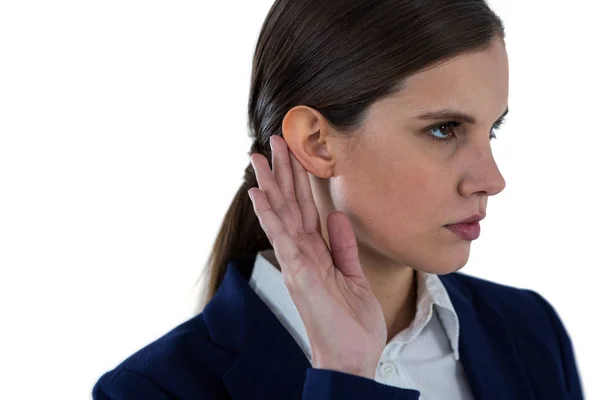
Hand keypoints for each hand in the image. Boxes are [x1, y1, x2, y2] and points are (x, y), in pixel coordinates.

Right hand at [247, 135, 386, 379]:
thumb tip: (336, 216)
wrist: (352, 356)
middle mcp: (302, 253)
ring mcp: (298, 261)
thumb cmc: (351, 322)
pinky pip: (283, 238)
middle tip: (273, 141)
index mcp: (316, 252)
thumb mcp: (352, 275)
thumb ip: (342, 246)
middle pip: (290, 204)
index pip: (305, 208)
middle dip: (282, 172)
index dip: (299, 180)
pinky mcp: (299, 272)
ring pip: (281, 214)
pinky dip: (270, 215)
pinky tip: (259, 193)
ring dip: (270, 184)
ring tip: (259, 156)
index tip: (295, 153)